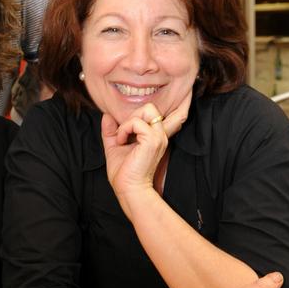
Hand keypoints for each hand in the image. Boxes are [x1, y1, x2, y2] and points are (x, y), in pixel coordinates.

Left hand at [101, 95, 189, 211]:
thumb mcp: (115, 147)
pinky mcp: (152, 140)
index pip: (174, 116)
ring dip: (128, 122)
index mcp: (155, 136)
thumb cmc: (124, 173)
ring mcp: (159, 136)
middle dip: (132, 115)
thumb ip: (112, 131)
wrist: (129, 189)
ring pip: (147, 109)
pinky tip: (122, 141)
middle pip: (151, 107)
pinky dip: (124, 129)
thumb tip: (107, 116)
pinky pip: (136, 121)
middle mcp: (160, 135)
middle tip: (123, 133)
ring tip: (122, 137)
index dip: (180, 105)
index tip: (181, 98)